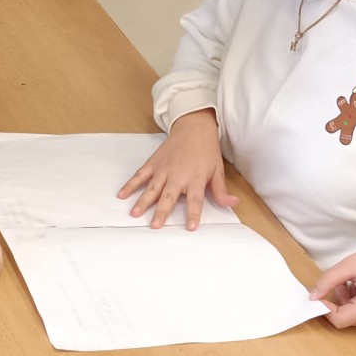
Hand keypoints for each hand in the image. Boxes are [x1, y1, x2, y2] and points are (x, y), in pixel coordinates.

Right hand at [116, 109, 237, 229]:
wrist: (193, 127)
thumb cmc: (206, 151)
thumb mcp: (217, 170)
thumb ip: (221, 190)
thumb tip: (233, 203)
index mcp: (195, 178)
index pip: (195, 200)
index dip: (194, 214)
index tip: (191, 227)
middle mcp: (178, 175)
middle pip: (169, 196)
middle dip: (161, 211)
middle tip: (155, 225)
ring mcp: (163, 169)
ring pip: (152, 188)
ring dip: (142, 201)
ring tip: (135, 213)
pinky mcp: (153, 163)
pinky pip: (140, 175)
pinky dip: (131, 184)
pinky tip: (122, 194)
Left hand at [309, 242, 355, 328]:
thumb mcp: (352, 264)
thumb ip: (329, 281)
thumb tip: (313, 296)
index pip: (338, 320)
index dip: (325, 308)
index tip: (320, 294)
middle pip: (346, 319)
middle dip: (339, 301)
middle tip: (343, 281)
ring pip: (355, 317)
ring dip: (349, 301)